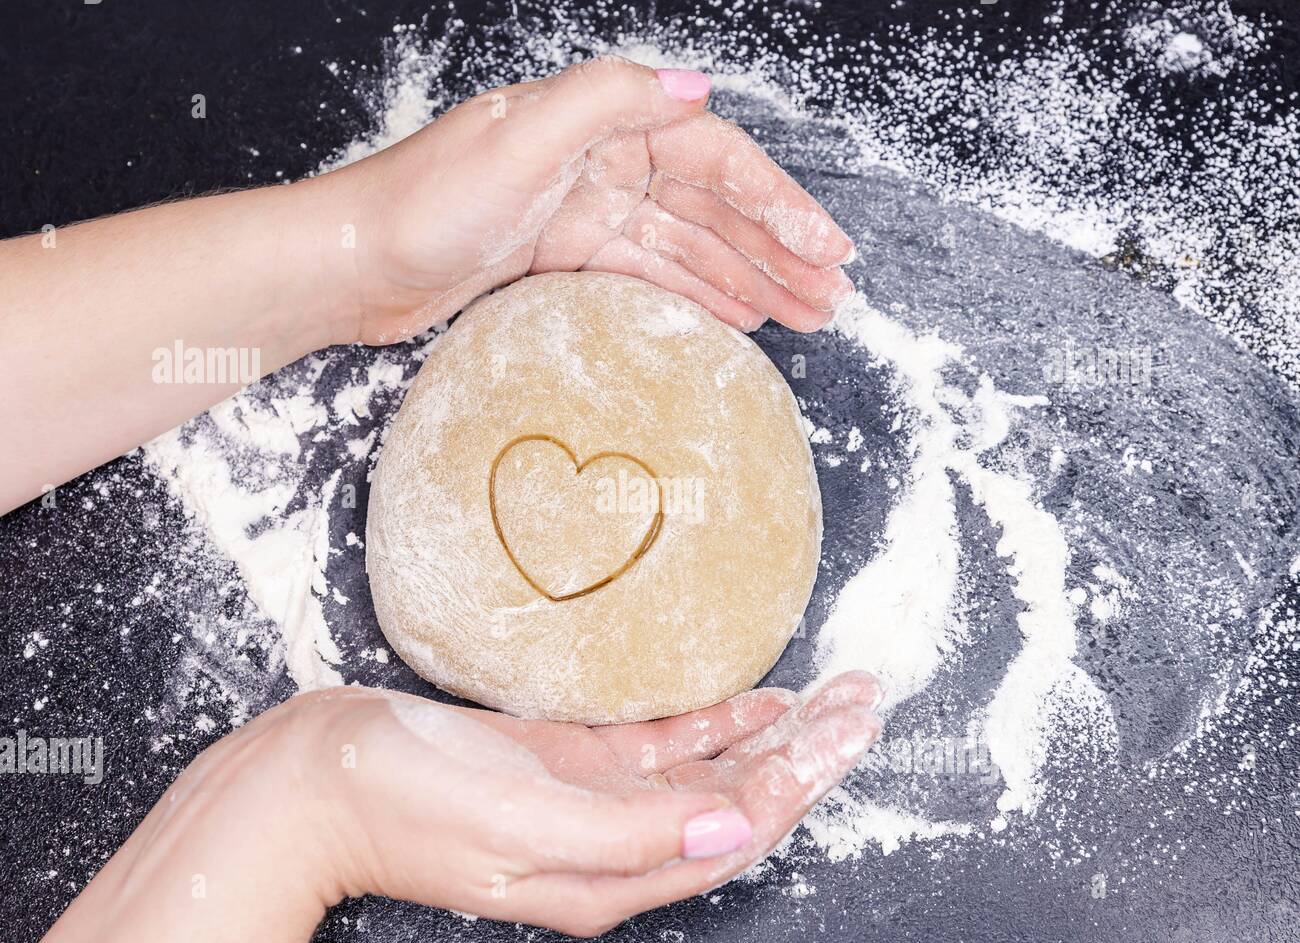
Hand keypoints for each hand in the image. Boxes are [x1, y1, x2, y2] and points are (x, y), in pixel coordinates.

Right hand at [307, 672, 881, 936]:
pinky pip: (660, 749)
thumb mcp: (520, 821)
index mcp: (609, 876)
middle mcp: (613, 846)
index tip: (850, 732)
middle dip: (805, 756)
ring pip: (706, 773)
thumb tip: (734, 824)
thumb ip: (630, 831)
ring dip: (770, 738)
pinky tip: (754, 703)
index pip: (736, 830)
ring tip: (830, 700)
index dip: (800, 784)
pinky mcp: (567, 766)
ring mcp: (592, 805)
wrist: (316, 779)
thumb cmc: (404, 802)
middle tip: (863, 703)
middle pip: (735, 801)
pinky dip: (713, 725)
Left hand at [321, 56, 856, 343]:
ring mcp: (583, 211)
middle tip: (832, 296)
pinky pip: (648, 274)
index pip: (714, 161)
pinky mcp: (562, 257)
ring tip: (802, 317)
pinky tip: (735, 316)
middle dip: (777, 250)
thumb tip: (695, 85)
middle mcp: (599, 162)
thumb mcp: (520, 139)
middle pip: (712, 207)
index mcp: (600, 125)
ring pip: (687, 246)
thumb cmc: (422, 201)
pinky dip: (695, 293)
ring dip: (748, 278)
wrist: (351, 263)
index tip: (828, 248)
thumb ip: (607, 102)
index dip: (778, 203)